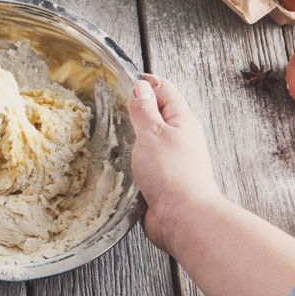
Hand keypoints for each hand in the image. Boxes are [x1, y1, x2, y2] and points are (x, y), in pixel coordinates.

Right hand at [128, 74, 220, 250]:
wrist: (182, 218)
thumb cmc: (171, 173)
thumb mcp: (152, 133)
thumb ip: (144, 110)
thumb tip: (140, 87)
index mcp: (182, 120)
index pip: (164, 90)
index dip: (145, 82)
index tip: (123, 78)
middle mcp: (179, 137)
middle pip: (157, 113)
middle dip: (136, 106)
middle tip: (111, 102)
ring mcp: (170, 159)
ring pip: (149, 138)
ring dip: (132, 133)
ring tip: (112, 129)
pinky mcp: (161, 178)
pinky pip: (145, 160)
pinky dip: (132, 156)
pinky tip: (118, 158)